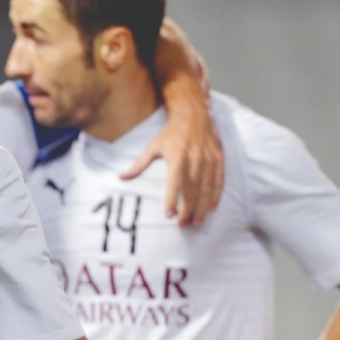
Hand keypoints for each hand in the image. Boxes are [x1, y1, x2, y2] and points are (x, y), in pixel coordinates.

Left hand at [119, 100, 222, 227]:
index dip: (172, 199)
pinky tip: (211, 208)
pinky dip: (216, 195)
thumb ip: (138, 165)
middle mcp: (195, 159)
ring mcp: (208, 159)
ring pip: (207, 188)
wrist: (194, 115)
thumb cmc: (170, 133)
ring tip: (196, 222)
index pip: (175, 182)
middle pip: (192, 189)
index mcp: (177, 156)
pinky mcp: (219, 159)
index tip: (169, 215)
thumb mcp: (152, 147)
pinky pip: (219, 180)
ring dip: (202, 207)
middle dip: (188, 209)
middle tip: (183, 225)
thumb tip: (120, 177)